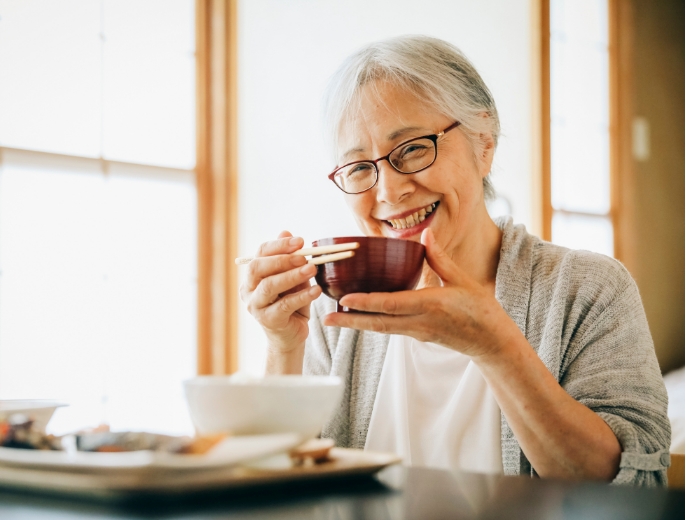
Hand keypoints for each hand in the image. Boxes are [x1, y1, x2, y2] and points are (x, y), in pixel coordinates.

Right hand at [239, 231, 321, 353]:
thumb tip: (286, 231)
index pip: (260, 254)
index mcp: (252, 276)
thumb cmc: (291, 303)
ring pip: (269, 286)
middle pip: (258, 268)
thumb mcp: (292, 278)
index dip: (279, 245)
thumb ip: (289, 258)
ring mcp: (255, 306)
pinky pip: (284, 305)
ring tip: (312, 269)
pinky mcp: (268, 320)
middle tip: (304, 256)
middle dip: (282, 259)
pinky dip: (302, 296)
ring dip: (292, 276)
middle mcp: (248, 290)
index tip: (300, 241)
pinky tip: (316, 290)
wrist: (291, 335)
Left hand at [322, 228, 520, 358]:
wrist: (491, 342)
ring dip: (357, 324)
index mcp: (431, 305)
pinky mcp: (417, 336)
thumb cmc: (480, 309)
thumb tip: (423, 234)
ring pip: (381, 329)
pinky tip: (359, 318)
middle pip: (378, 323)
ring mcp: (417, 333)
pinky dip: (372, 323)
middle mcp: (419, 322)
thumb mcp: (462, 279)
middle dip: (350, 322)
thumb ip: (439, 258)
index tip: (345, 300)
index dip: (367, 303)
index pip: (392, 304)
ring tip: (334, 319)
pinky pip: (390, 329)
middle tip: (325, 319)